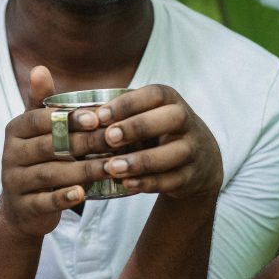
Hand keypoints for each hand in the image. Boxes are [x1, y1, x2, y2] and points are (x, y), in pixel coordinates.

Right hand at [0, 67, 109, 239]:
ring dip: (82, 170)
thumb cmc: (38, 160)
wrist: (22, 207)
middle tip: (114, 141)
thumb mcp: (38, 131)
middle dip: (83, 143)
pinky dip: (63, 197)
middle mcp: (10, 155)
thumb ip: (42, 103)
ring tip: (111, 167)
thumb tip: (40, 68)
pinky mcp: (23, 207)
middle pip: (49, 146)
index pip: (39, 120)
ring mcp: (14, 182)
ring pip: (50, 173)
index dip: (67, 118)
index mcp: (15, 131)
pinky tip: (82, 193)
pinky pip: (44, 201)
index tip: (97, 117)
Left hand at [95, 84, 222, 199]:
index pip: (154, 94)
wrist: (199, 161)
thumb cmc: (156, 132)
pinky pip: (174, 179)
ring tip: (113, 167)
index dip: (127, 104)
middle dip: (138, 127)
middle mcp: (187, 121)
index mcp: (170, 101)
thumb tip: (80, 119)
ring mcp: (194, 149)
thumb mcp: (143, 117)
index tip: (100, 116)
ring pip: (175, 152)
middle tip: (109, 138)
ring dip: (142, 160)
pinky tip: (127, 184)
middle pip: (172, 118)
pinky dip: (149, 183)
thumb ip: (117, 116)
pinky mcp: (193, 175)